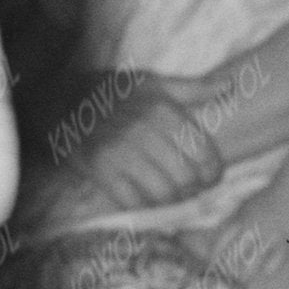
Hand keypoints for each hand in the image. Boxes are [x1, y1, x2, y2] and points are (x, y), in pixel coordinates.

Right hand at [27, 80, 224, 226]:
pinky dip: (144, 205)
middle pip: (186, 179)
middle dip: (193, 189)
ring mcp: (120, 153)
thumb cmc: (112, 93)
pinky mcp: (101, 171)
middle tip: (190, 188)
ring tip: (170, 193)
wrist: (60, 101)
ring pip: (163, 194)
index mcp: (161, 110)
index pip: (204, 154)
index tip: (211, 176)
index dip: (214, 171)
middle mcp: (143, 131)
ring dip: (171, 200)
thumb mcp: (151, 83)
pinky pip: (134, 202)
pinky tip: (145, 195)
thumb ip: (191, 88)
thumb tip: (229, 88)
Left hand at [196, 202, 288, 288]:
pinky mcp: (286, 242)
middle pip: (235, 255)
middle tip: (226, 280)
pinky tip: (266, 272)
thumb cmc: (268, 198)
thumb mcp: (245, 206)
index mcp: (240, 219)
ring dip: (246, 275)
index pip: (221, 241)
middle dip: (228, 271)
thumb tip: (220, 236)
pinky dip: (268, 270)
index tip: (212, 266)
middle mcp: (253, 229)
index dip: (215, 256)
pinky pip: (275, 263)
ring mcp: (269, 236)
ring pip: (253, 263)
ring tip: (243, 281)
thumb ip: (233, 221)